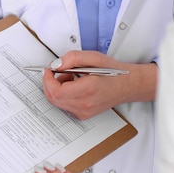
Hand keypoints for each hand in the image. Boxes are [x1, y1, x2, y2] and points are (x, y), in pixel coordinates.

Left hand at [42, 50, 156, 118]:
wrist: (126, 85)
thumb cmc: (112, 71)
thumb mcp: (93, 57)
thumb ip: (73, 58)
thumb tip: (56, 64)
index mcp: (87, 89)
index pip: (57, 92)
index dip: (47, 80)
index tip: (48, 70)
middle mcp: (84, 104)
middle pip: (54, 99)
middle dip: (49, 84)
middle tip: (53, 71)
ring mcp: (83, 112)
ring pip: (58, 103)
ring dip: (57, 88)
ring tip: (69, 76)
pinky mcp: (83, 115)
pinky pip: (65, 106)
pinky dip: (63, 95)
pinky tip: (73, 85)